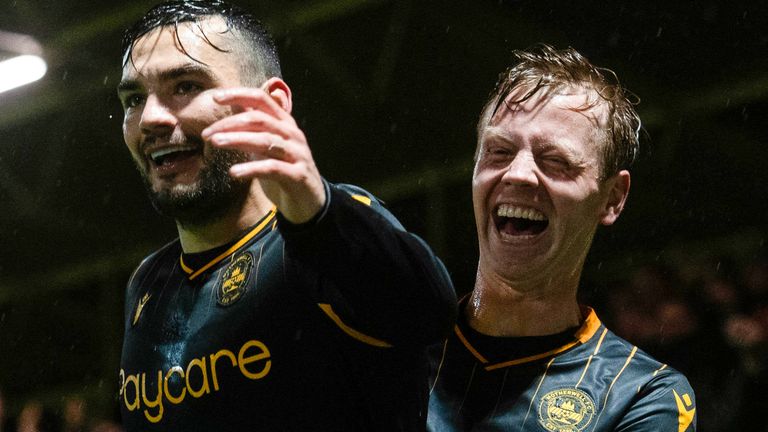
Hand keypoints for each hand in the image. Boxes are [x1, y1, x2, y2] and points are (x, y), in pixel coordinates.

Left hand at [202, 86, 325, 223]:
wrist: (309, 201)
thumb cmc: (284, 171)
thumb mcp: (268, 146)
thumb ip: (255, 127)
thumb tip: (235, 105)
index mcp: (285, 123)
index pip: (262, 100)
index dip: (239, 95)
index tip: (216, 98)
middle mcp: (292, 134)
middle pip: (259, 119)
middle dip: (230, 124)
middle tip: (207, 134)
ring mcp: (297, 154)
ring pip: (265, 141)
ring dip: (238, 140)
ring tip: (216, 143)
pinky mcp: (298, 175)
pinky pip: (273, 168)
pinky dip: (252, 168)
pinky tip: (234, 172)